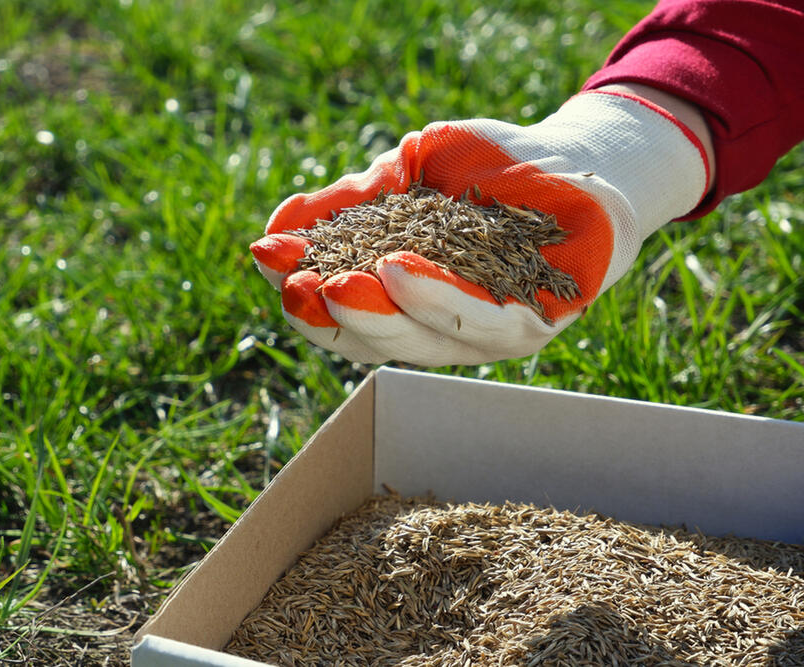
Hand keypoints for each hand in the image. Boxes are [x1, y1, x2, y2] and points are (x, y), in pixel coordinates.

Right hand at [251, 91, 709, 365]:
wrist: (568, 158)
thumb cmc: (482, 169)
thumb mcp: (404, 175)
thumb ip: (350, 204)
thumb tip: (276, 228)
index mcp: (400, 300)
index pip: (343, 313)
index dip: (304, 292)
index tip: (269, 262)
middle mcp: (438, 326)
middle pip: (376, 338)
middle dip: (333, 314)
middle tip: (297, 287)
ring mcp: (485, 332)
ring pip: (423, 337)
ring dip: (378, 314)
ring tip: (341, 284)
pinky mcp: (535, 321)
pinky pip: (483, 321)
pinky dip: (438, 299)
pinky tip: (401, 271)